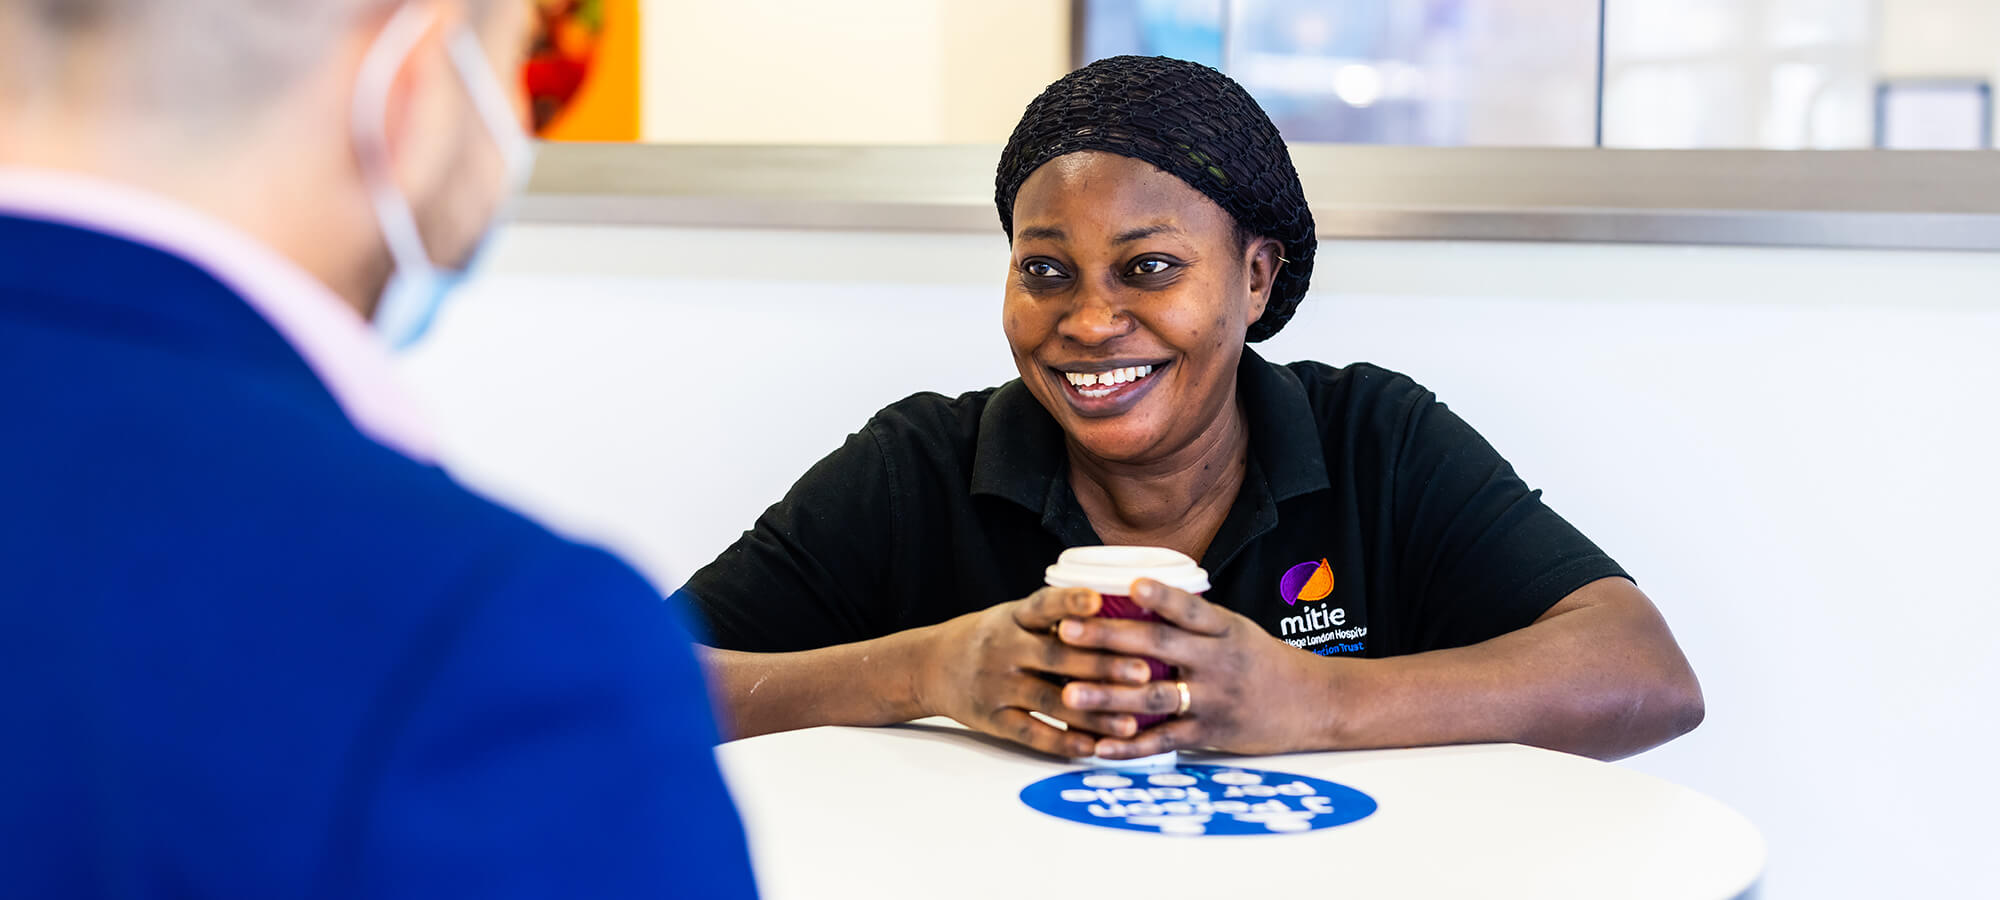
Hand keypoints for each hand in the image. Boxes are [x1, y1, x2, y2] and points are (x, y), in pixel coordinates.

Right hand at [917, 586, 1157, 757]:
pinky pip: (1031, 733)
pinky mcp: (992, 719)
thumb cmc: (990, 638)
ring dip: (1093, 713)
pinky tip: (1092, 748)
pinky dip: (1062, 742)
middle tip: (1145, 671)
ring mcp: (996, 686)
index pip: (1044, 606)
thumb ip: (1057, 618)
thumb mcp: (1014, 616)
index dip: (1071, 602)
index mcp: (1013, 618)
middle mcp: (1004, 649)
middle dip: (1103, 665)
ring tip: (1131, 722)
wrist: (930, 666)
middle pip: (1057, 657)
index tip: (1099, 600)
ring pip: (1050, 701)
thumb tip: (1122, 613)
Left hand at [1052, 579, 1335, 758]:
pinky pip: (1164, 741)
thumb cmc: (1262, 661)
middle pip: (1159, 646)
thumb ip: (1191, 619)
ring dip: (1108, 697)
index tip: (1128, 585)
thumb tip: (1133, 594)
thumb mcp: (1235, 629)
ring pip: (1154, 697)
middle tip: (1066, 632)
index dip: (1160, 596)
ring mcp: (1214, 700)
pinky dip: (1130, 746)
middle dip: (1109, 639)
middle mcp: (1218, 661)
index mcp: (1223, 629)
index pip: (1190, 608)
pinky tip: (1097, 747)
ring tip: (1068, 693)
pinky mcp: (1211, 734)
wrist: (1313, 704)